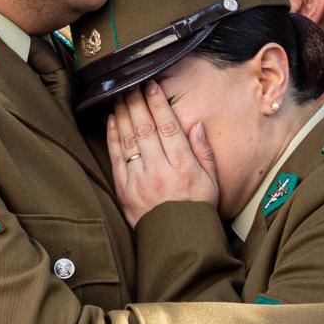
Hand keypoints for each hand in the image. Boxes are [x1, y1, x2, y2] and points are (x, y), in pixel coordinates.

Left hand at [106, 81, 218, 226]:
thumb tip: (195, 124)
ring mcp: (139, 179)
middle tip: (130, 83)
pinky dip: (113, 135)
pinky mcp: (123, 188)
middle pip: (145, 128)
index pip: (168, 127)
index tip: (151, 86)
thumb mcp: (211, 180)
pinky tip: (112, 119)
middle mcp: (159, 170)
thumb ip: (204, 151)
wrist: (177, 240)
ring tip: (119, 94)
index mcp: (183, 167)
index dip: (158, 104)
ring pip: (128, 139)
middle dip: (136, 102)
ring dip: (122, 114)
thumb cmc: (196, 207)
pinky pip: (116, 156)